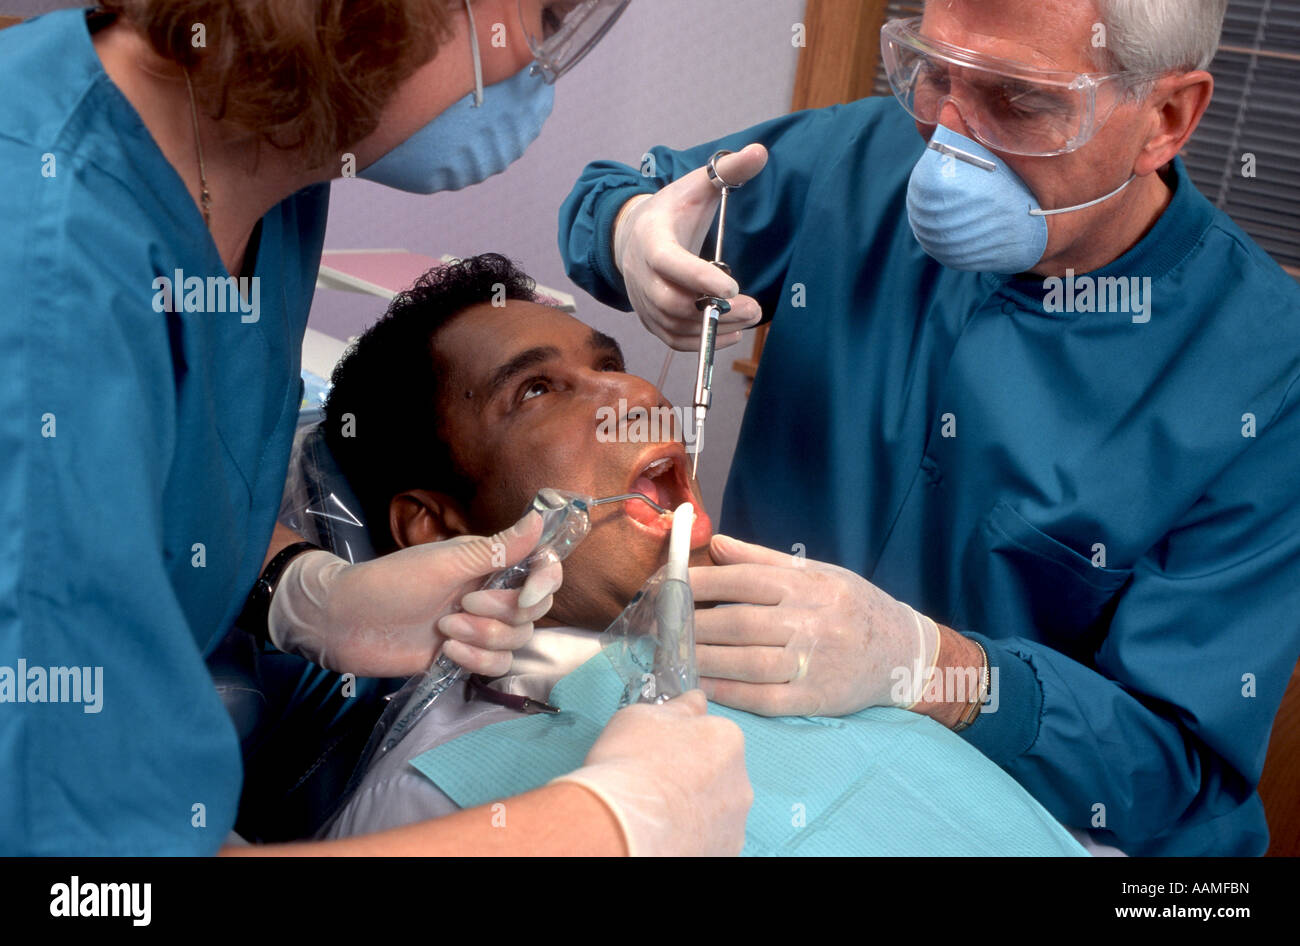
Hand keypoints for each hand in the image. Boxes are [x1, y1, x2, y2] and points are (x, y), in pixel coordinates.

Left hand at [267, 511, 560, 676]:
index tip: (527, 593)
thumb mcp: (445, 562)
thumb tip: (539, 518)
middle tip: (459, 605)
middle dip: (502, 613)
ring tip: (444, 628)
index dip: (546, 582)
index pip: (543, 570)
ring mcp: (480, 626)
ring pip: (517, 640)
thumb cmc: (391, 583)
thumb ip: (496, 548)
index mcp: (489, 562)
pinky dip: (476, 660)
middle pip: (534, 610)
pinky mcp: (467, 656)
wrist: (347, 624)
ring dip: (482, 637)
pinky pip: (498, 665)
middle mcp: (492, 593)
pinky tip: (446, 651)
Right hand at [553, 691, 751, 855]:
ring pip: (715, 809)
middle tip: (655, 783)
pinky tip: (665, 833)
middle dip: (692, 777)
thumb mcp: (643, 715)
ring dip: (694, 808)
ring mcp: (734, 823)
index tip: (658, 752)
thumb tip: (694, 700)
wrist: (620, 823)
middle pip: (718, 773)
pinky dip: (691, 836)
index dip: (681, 743)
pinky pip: (708, 838)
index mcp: (727, 739)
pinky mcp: (724, 853)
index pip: (711, 735)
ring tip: (657, 813)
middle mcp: (741, 782)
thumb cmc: (628, 763)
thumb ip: (677, 707)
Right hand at [613, 144, 768, 349]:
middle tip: (753, 308)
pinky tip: (731, 333)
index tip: (733, 286)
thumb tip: (760, 151)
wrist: (632, 235)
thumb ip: (728, 169)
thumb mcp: (697, 185)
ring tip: (749, 319)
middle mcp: (642, 274)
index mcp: (652, 240)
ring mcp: (643, 300)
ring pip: (674, 326)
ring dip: (713, 328)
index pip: (669, 263)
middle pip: (671, 302)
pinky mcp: (650, 319)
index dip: (698, 277)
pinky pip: (673, 340)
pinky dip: (701, 342)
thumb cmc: (672, 210)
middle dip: (713, 310)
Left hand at [689, 535, 939, 716]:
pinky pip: (765, 698)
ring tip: (671, 657)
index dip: (698, 583)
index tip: (665, 586)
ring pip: (748, 662)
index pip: (742, 580)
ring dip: (703, 661)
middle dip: (691, 626)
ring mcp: (814, 662)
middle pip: (739, 623)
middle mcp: (812, 621)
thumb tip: (715, 543)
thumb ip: (761, 559)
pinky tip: (702, 687)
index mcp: (807, 585)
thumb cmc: (852, 606)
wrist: (904, 651)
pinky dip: (730, 693)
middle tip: (658, 628)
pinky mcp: (816, 698)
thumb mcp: (816, 571)